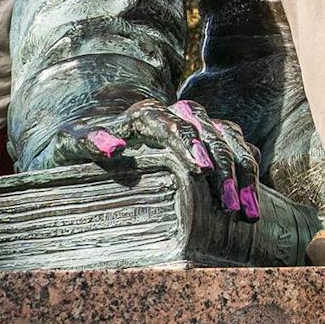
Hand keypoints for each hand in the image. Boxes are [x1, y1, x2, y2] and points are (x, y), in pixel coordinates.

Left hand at [51, 98, 262, 216]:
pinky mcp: (209, 137)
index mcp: (145, 114)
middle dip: (224, 169)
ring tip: (249, 210)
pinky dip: (248, 169)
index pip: (172, 125)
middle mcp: (176, 113)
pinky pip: (237, 145)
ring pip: (229, 139)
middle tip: (230, 205)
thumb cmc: (77, 146)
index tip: (202, 169)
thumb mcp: (70, 143)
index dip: (189, 145)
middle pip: (208, 133)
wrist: (92, 134)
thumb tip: (112, 148)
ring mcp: (196, 124)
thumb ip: (89, 140)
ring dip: (242, 172)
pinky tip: (254, 197)